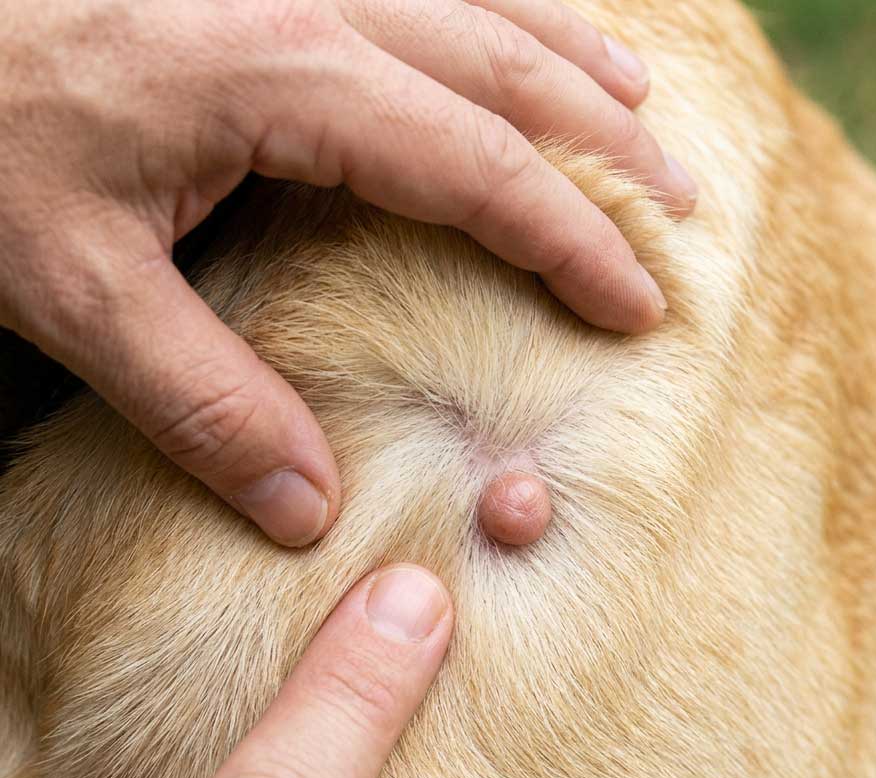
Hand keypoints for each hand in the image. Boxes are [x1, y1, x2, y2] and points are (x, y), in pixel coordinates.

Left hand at [0, 0, 694, 546]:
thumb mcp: (73, 286)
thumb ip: (201, 401)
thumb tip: (307, 507)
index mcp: (286, 77)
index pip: (480, 168)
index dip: (573, 239)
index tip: (636, 303)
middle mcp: (314, 2)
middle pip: (510, 71)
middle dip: (608, 147)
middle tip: (680, 210)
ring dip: (573, 58)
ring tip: (643, 113)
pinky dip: (500, 4)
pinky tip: (526, 30)